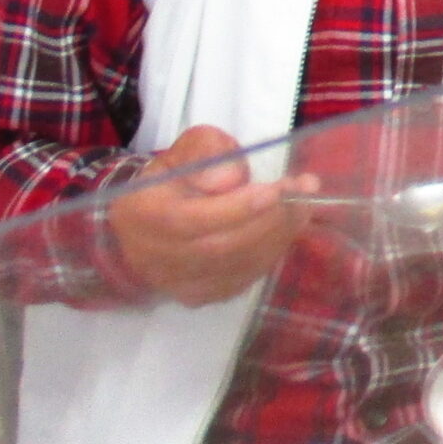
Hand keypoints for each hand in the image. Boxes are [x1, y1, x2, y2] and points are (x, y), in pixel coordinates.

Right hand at [107, 124, 311, 306]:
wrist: (156, 213)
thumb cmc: (178, 175)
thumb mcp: (188, 148)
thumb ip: (205, 152)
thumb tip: (229, 178)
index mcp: (140, 213)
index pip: (188, 221)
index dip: (236, 209)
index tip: (276, 189)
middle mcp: (150, 256)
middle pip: (217, 248)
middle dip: (268, 220)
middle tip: (302, 192)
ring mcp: (173, 282)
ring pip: (234, 267)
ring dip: (277, 236)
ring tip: (302, 206)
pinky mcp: (196, 295)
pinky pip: (240, 280)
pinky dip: (269, 254)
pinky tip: (285, 229)